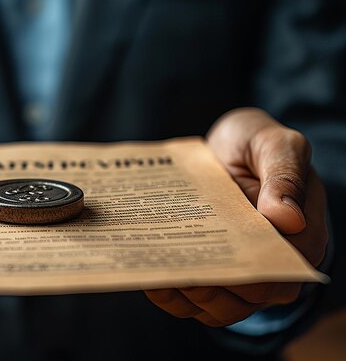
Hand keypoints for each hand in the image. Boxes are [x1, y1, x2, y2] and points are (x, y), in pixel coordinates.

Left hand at [144, 108, 327, 326]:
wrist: (227, 147)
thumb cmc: (256, 145)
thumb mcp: (276, 144)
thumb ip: (284, 175)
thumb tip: (289, 219)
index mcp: (302, 237)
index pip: (279, 271)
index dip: (249, 272)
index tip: (214, 259)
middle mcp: (273, 265)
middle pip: (246, 297)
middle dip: (211, 285)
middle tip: (177, 267)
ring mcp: (242, 275)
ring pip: (219, 309)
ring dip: (188, 296)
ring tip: (158, 271)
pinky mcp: (212, 276)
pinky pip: (195, 303)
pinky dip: (172, 297)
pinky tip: (150, 276)